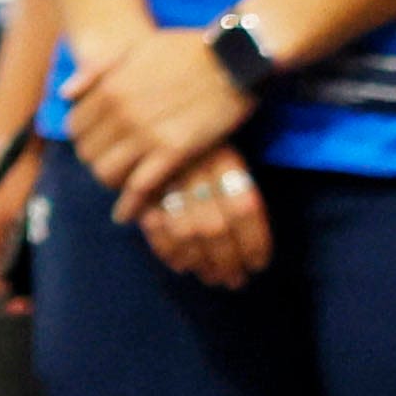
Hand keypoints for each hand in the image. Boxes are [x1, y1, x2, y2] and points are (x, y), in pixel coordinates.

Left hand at [66, 21, 248, 200]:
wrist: (234, 58)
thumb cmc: (186, 50)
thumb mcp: (135, 50)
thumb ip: (97, 73)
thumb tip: (65, 95)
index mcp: (109, 88)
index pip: (75, 127)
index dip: (83, 138)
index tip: (96, 142)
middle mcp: (121, 113)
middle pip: (88, 153)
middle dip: (96, 160)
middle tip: (110, 163)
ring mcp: (146, 134)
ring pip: (107, 173)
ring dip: (112, 181)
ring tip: (121, 182)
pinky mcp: (174, 152)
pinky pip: (140, 187)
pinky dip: (131, 203)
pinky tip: (127, 212)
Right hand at [134, 154, 271, 284]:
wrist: (149, 115)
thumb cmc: (199, 144)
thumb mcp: (227, 155)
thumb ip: (238, 194)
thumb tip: (254, 250)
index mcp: (223, 157)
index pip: (244, 207)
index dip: (254, 241)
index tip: (258, 264)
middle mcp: (194, 166)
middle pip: (214, 226)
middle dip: (226, 261)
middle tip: (235, 280)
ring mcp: (163, 177)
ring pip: (184, 231)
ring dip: (199, 262)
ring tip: (212, 278)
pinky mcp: (136, 187)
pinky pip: (154, 227)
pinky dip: (167, 251)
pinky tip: (182, 266)